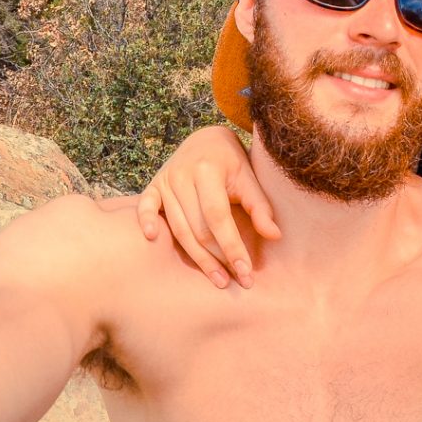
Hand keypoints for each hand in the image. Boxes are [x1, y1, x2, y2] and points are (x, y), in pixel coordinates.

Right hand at [137, 126, 281, 286]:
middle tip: (234, 282)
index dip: (232, 246)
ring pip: (178, 227)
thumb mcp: (248, 177)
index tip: (246, 272)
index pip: (218, 217)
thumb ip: (260, 206)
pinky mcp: (153, 185)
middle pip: (198, 227)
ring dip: (196, 257)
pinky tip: (152, 238)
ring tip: (217, 279)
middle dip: (217, 258)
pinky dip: (147, 221)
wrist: (206, 139)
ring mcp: (165, 180)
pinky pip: (146, 206)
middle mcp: (182, 175)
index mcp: (208, 171)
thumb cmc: (231, 163)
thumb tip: (275, 236)